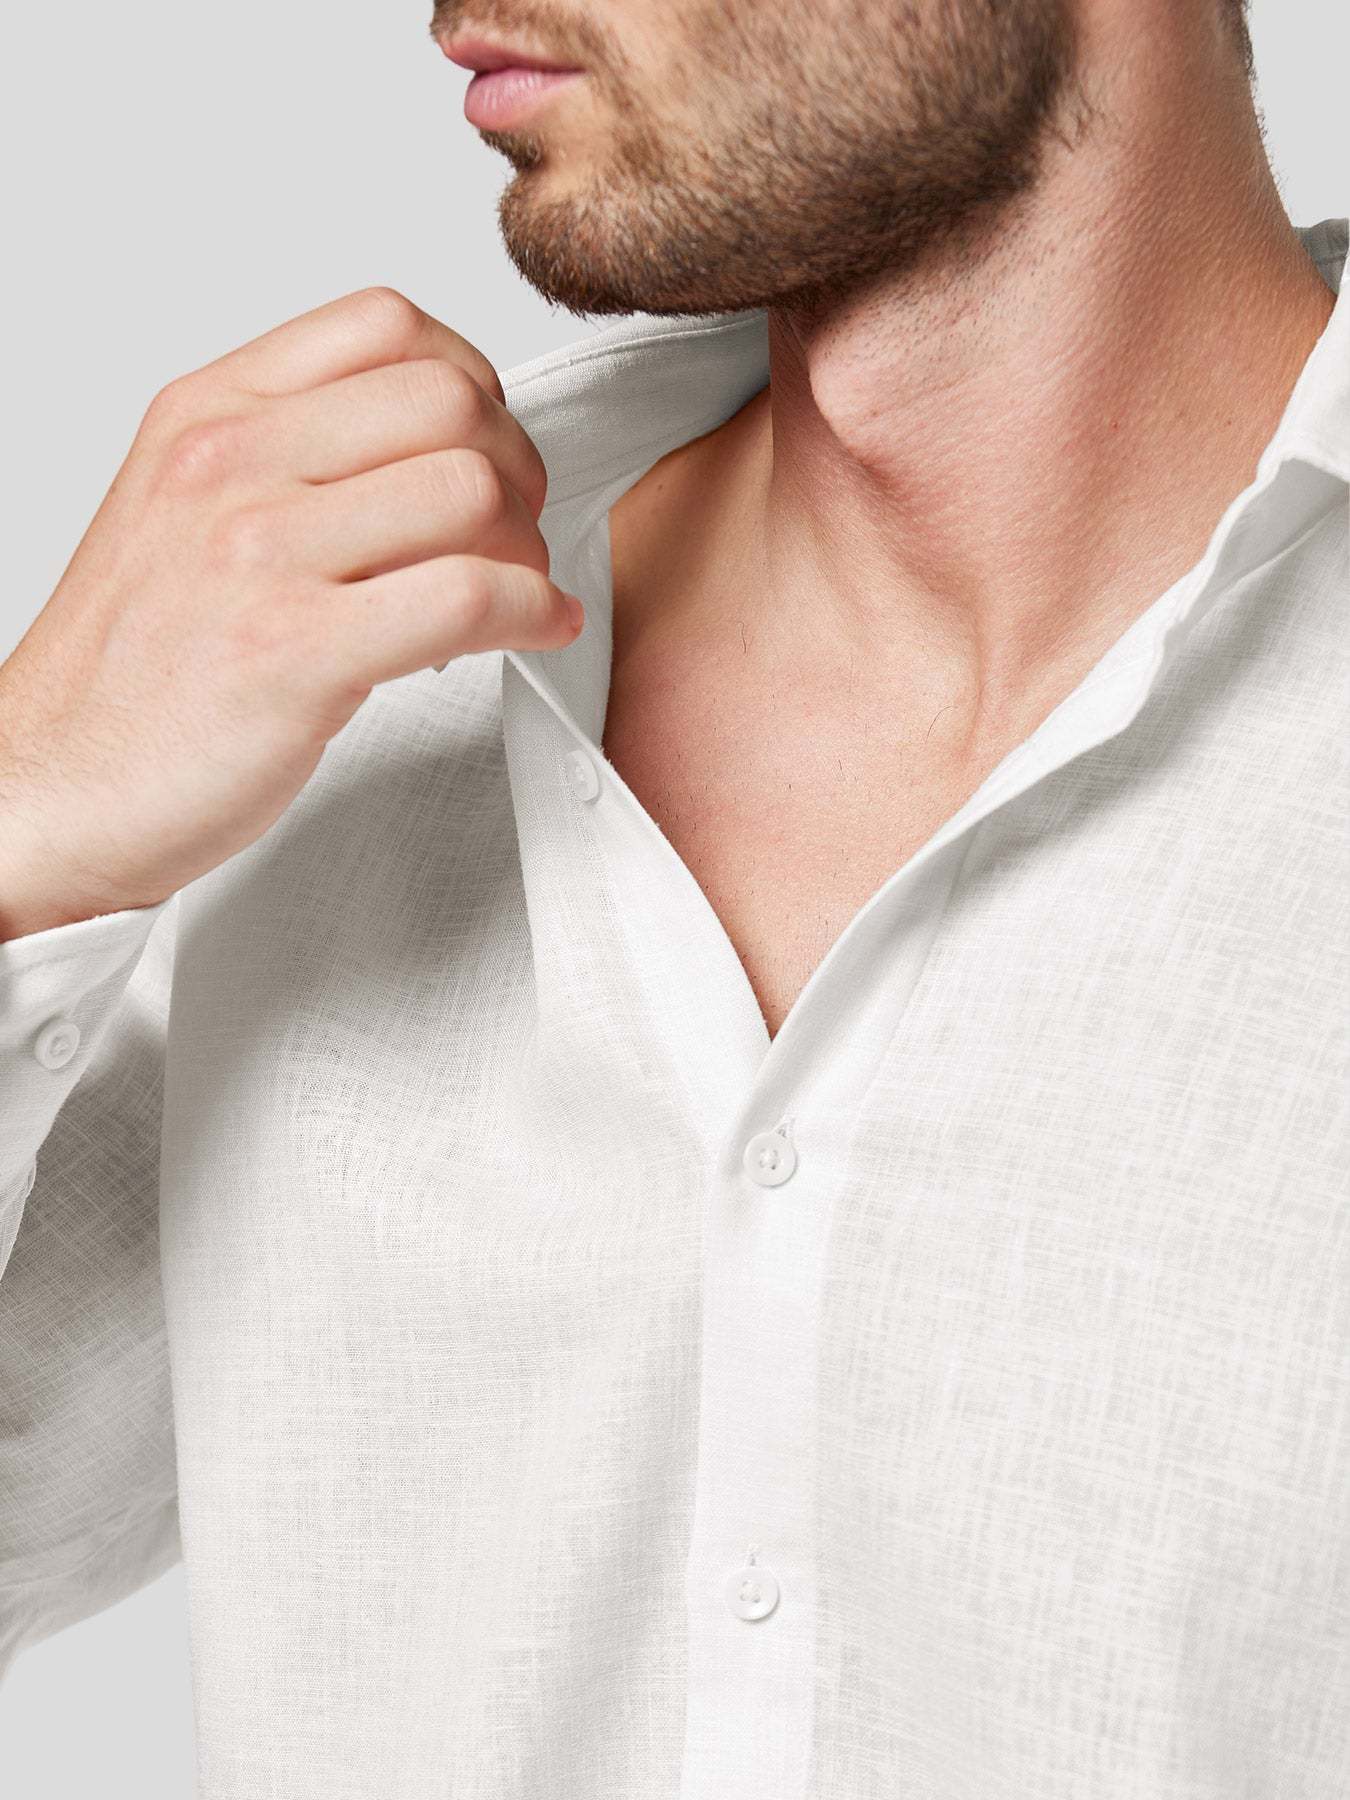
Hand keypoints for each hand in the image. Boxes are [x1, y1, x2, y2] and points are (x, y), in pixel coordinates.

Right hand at [0, 286, 583, 935]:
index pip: (387, 325)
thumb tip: (434, 448)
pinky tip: (533, 631)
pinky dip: (532, 612)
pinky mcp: (293, 654)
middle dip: (516, 468)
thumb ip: (290, 460)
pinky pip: (466, 598)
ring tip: (513, 594)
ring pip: (470, 492)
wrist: (54, 786)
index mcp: (207, 415)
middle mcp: (228, 466)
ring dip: (527, 548)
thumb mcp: (186, 513)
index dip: (472, 383)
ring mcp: (257, 557)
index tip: (483, 451)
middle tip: (513, 533)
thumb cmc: (133, 670)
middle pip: (450, 402)